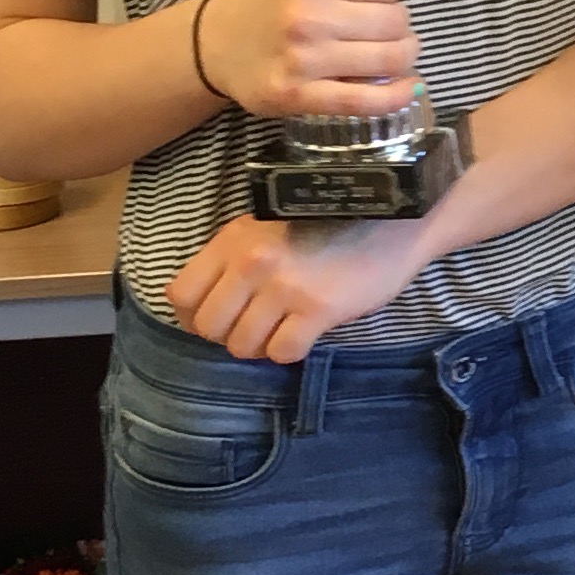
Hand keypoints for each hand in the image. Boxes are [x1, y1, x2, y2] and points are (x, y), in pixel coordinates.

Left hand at [167, 208, 436, 363]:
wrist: (393, 221)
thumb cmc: (328, 224)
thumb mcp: (267, 229)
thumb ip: (233, 259)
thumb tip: (204, 307)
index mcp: (233, 240)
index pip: (180, 295)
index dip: (194, 315)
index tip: (219, 316)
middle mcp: (252, 261)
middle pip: (208, 327)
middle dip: (227, 334)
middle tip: (254, 326)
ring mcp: (284, 286)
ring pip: (242, 345)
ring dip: (260, 345)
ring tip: (281, 329)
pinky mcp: (318, 309)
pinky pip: (282, 353)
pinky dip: (290, 350)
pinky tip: (305, 332)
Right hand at [196, 0, 440, 118]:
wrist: (216, 42)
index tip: (371, 0)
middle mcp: (308, 14)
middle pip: (396, 22)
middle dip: (399, 28)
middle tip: (379, 31)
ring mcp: (303, 58)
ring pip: (391, 59)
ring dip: (402, 59)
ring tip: (390, 56)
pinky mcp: (298, 96)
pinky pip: (367, 101)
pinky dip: (397, 97)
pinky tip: (404, 89)